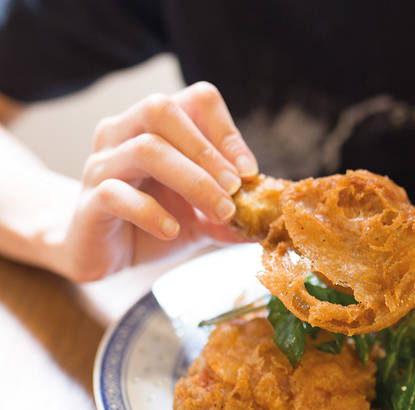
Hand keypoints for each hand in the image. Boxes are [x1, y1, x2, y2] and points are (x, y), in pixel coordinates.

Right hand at [62, 81, 257, 281]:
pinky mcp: (89, 200)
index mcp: (156, 126)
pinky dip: (152, 212)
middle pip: (163, 110)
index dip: (227, 131)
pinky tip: (174, 230)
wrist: (106, 253)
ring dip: (192, 180)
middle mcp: (124, 133)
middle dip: (208, 151)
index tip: (250, 172)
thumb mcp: (203, 217)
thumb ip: (235, 213)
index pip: (196, 99)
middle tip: (235, 189)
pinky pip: (116, 193)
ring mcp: (101, 164)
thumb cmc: (155, 222)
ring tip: (219, 211)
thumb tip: (273, 217)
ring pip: (145, 148)